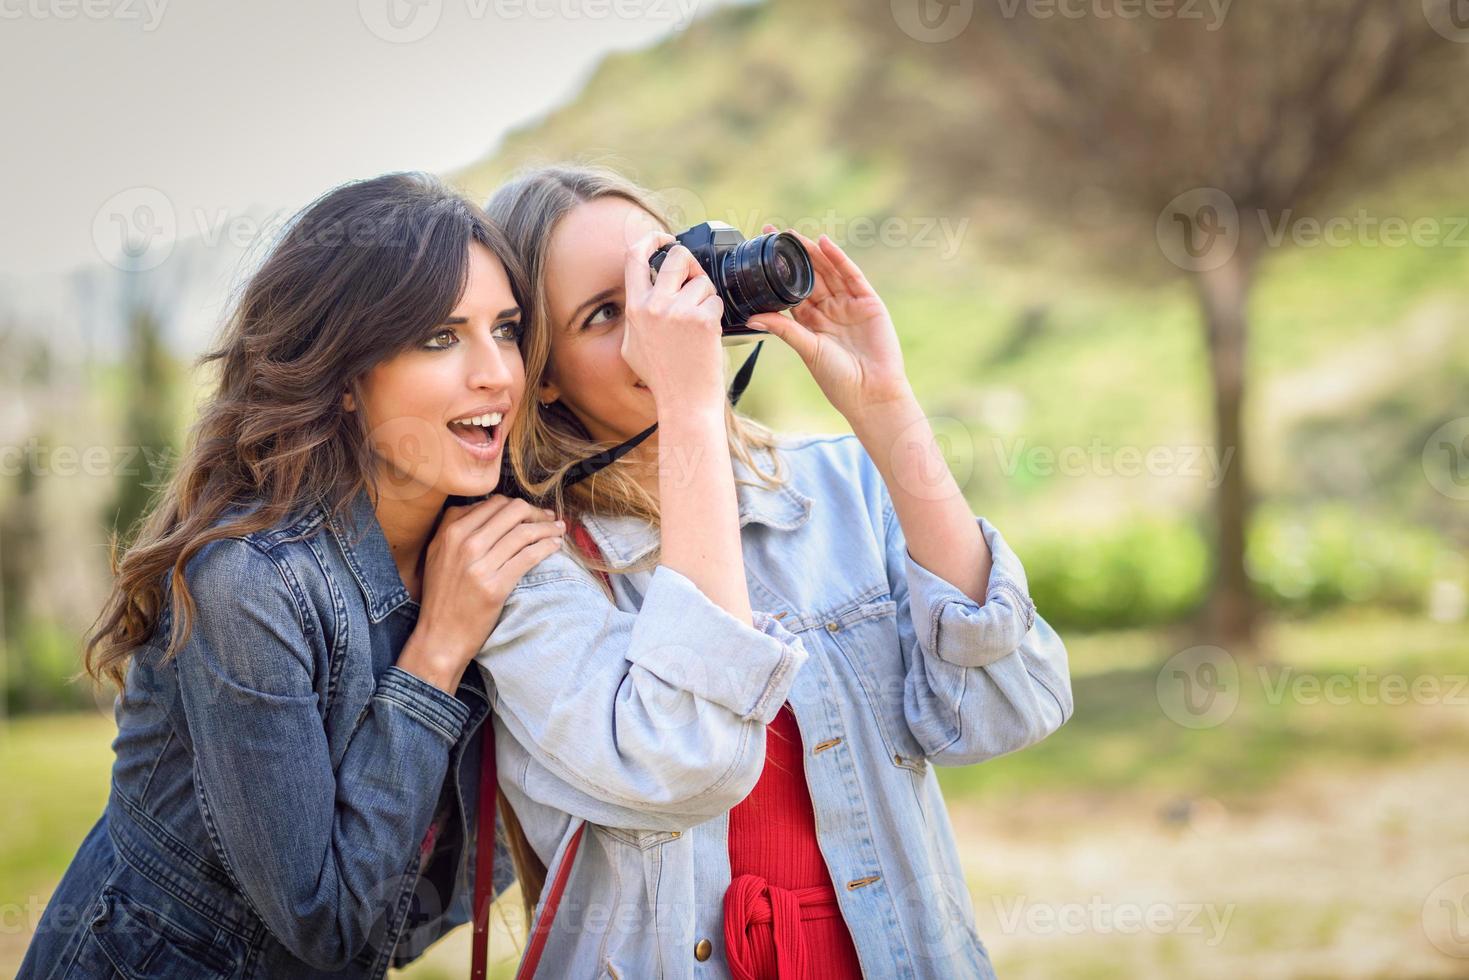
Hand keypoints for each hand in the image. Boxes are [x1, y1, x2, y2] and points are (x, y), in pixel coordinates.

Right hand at [398, 497, 563, 692]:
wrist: (440, 637)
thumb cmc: (442, 597)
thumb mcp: (438, 555)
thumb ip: (458, 528)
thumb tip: (493, 507)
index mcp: (450, 531)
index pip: (494, 503)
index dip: (519, 505)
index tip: (531, 513)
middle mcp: (463, 544)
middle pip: (512, 512)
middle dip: (536, 512)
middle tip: (549, 520)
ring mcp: (479, 565)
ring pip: (524, 532)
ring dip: (548, 528)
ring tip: (559, 531)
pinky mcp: (495, 586)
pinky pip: (529, 556)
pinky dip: (547, 547)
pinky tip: (555, 546)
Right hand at [620, 232, 726, 417]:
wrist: (685, 401)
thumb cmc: (663, 378)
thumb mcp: (633, 346)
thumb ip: (637, 316)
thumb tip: (644, 292)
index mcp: (635, 310)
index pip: (634, 258)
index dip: (649, 239)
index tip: (662, 237)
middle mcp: (654, 307)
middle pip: (677, 257)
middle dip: (691, 263)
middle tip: (695, 279)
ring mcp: (679, 312)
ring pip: (702, 281)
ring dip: (706, 296)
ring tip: (699, 324)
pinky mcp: (702, 320)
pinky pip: (715, 300)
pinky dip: (716, 314)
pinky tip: (708, 334)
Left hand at [746, 228, 911, 422]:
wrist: (871, 393)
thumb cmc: (838, 379)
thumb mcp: (807, 349)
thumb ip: (784, 329)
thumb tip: (751, 318)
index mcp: (810, 323)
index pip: (791, 290)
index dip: (778, 273)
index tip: (762, 254)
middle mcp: (829, 310)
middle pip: (810, 276)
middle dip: (793, 256)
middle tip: (774, 234)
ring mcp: (849, 304)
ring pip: (829, 271)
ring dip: (813, 253)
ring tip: (795, 236)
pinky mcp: (868, 303)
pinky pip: (852, 276)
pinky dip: (839, 259)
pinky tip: (825, 244)